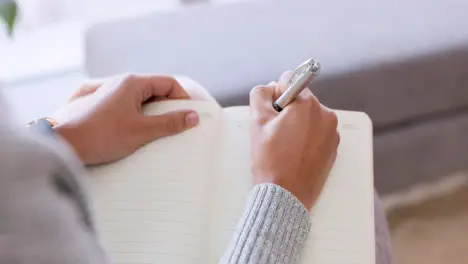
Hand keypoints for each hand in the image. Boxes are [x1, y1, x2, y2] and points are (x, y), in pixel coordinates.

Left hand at [55, 74, 199, 164]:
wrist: (61, 143)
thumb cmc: (100, 135)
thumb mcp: (141, 131)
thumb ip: (170, 123)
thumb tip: (193, 117)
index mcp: (132, 82)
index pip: (168, 83)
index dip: (182, 99)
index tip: (188, 117)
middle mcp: (118, 82)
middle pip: (153, 89)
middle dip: (166, 107)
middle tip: (173, 127)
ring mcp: (104, 91)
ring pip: (137, 98)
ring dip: (149, 113)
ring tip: (152, 133)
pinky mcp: (94, 103)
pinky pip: (122, 105)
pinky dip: (133, 115)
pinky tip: (130, 131)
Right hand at [249, 71, 339, 209]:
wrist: (286, 196)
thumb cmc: (270, 160)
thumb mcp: (257, 122)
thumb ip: (260, 95)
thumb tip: (270, 87)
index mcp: (308, 104)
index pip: (290, 80)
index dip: (275, 94)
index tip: (271, 113)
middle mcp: (325, 115)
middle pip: (301, 100)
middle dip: (287, 110)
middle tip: (275, 133)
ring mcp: (332, 133)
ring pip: (309, 117)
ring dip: (297, 124)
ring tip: (285, 146)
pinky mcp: (333, 149)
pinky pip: (317, 133)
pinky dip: (306, 138)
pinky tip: (294, 154)